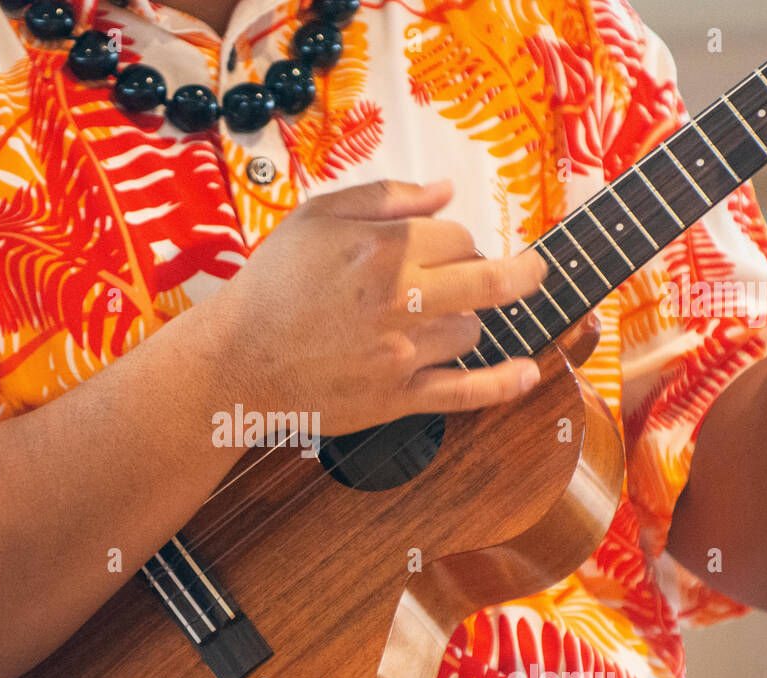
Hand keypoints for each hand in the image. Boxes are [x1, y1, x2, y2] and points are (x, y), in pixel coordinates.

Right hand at [206, 179, 547, 436]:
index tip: (446, 249)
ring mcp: (402, 353)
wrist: (235, 361)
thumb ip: (386, 198)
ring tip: (435, 320)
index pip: (457, 235)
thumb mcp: (315, 218)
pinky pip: (466, 392)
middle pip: (488, 280)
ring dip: (467, 321)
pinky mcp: (396, 398)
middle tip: (531, 271)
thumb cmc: (270, 286)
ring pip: (473, 332)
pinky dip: (504, 384)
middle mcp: (400, 300)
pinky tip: (528, 373)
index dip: (457, 240)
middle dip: (518, 273)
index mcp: (382, 250)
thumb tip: (445, 190)